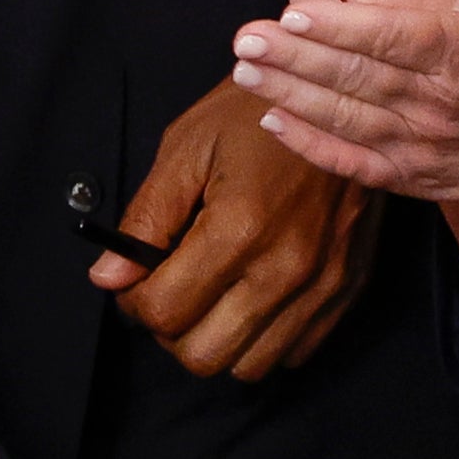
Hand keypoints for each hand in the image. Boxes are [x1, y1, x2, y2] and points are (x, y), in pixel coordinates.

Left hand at [91, 77, 369, 378]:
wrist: (336, 93)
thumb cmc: (254, 112)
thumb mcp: (186, 147)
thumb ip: (146, 218)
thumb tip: (109, 275)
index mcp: (240, 227)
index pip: (165, 310)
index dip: (133, 302)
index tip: (132, 281)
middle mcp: (287, 267)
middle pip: (205, 354)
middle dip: (170, 330)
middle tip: (166, 290)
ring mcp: (325, 283)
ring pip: (250, 365)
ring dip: (217, 340)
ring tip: (208, 295)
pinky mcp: (349, 287)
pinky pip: (295, 351)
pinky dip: (264, 337)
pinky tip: (250, 296)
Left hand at [232, 0, 458, 199]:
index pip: (396, 38)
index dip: (344, 28)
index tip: (295, 15)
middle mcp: (436, 100)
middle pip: (358, 76)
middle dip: (298, 57)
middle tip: (246, 39)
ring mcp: (421, 141)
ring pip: (348, 116)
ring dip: (292, 92)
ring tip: (244, 68)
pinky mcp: (412, 173)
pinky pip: (357, 164)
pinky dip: (314, 145)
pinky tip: (272, 122)